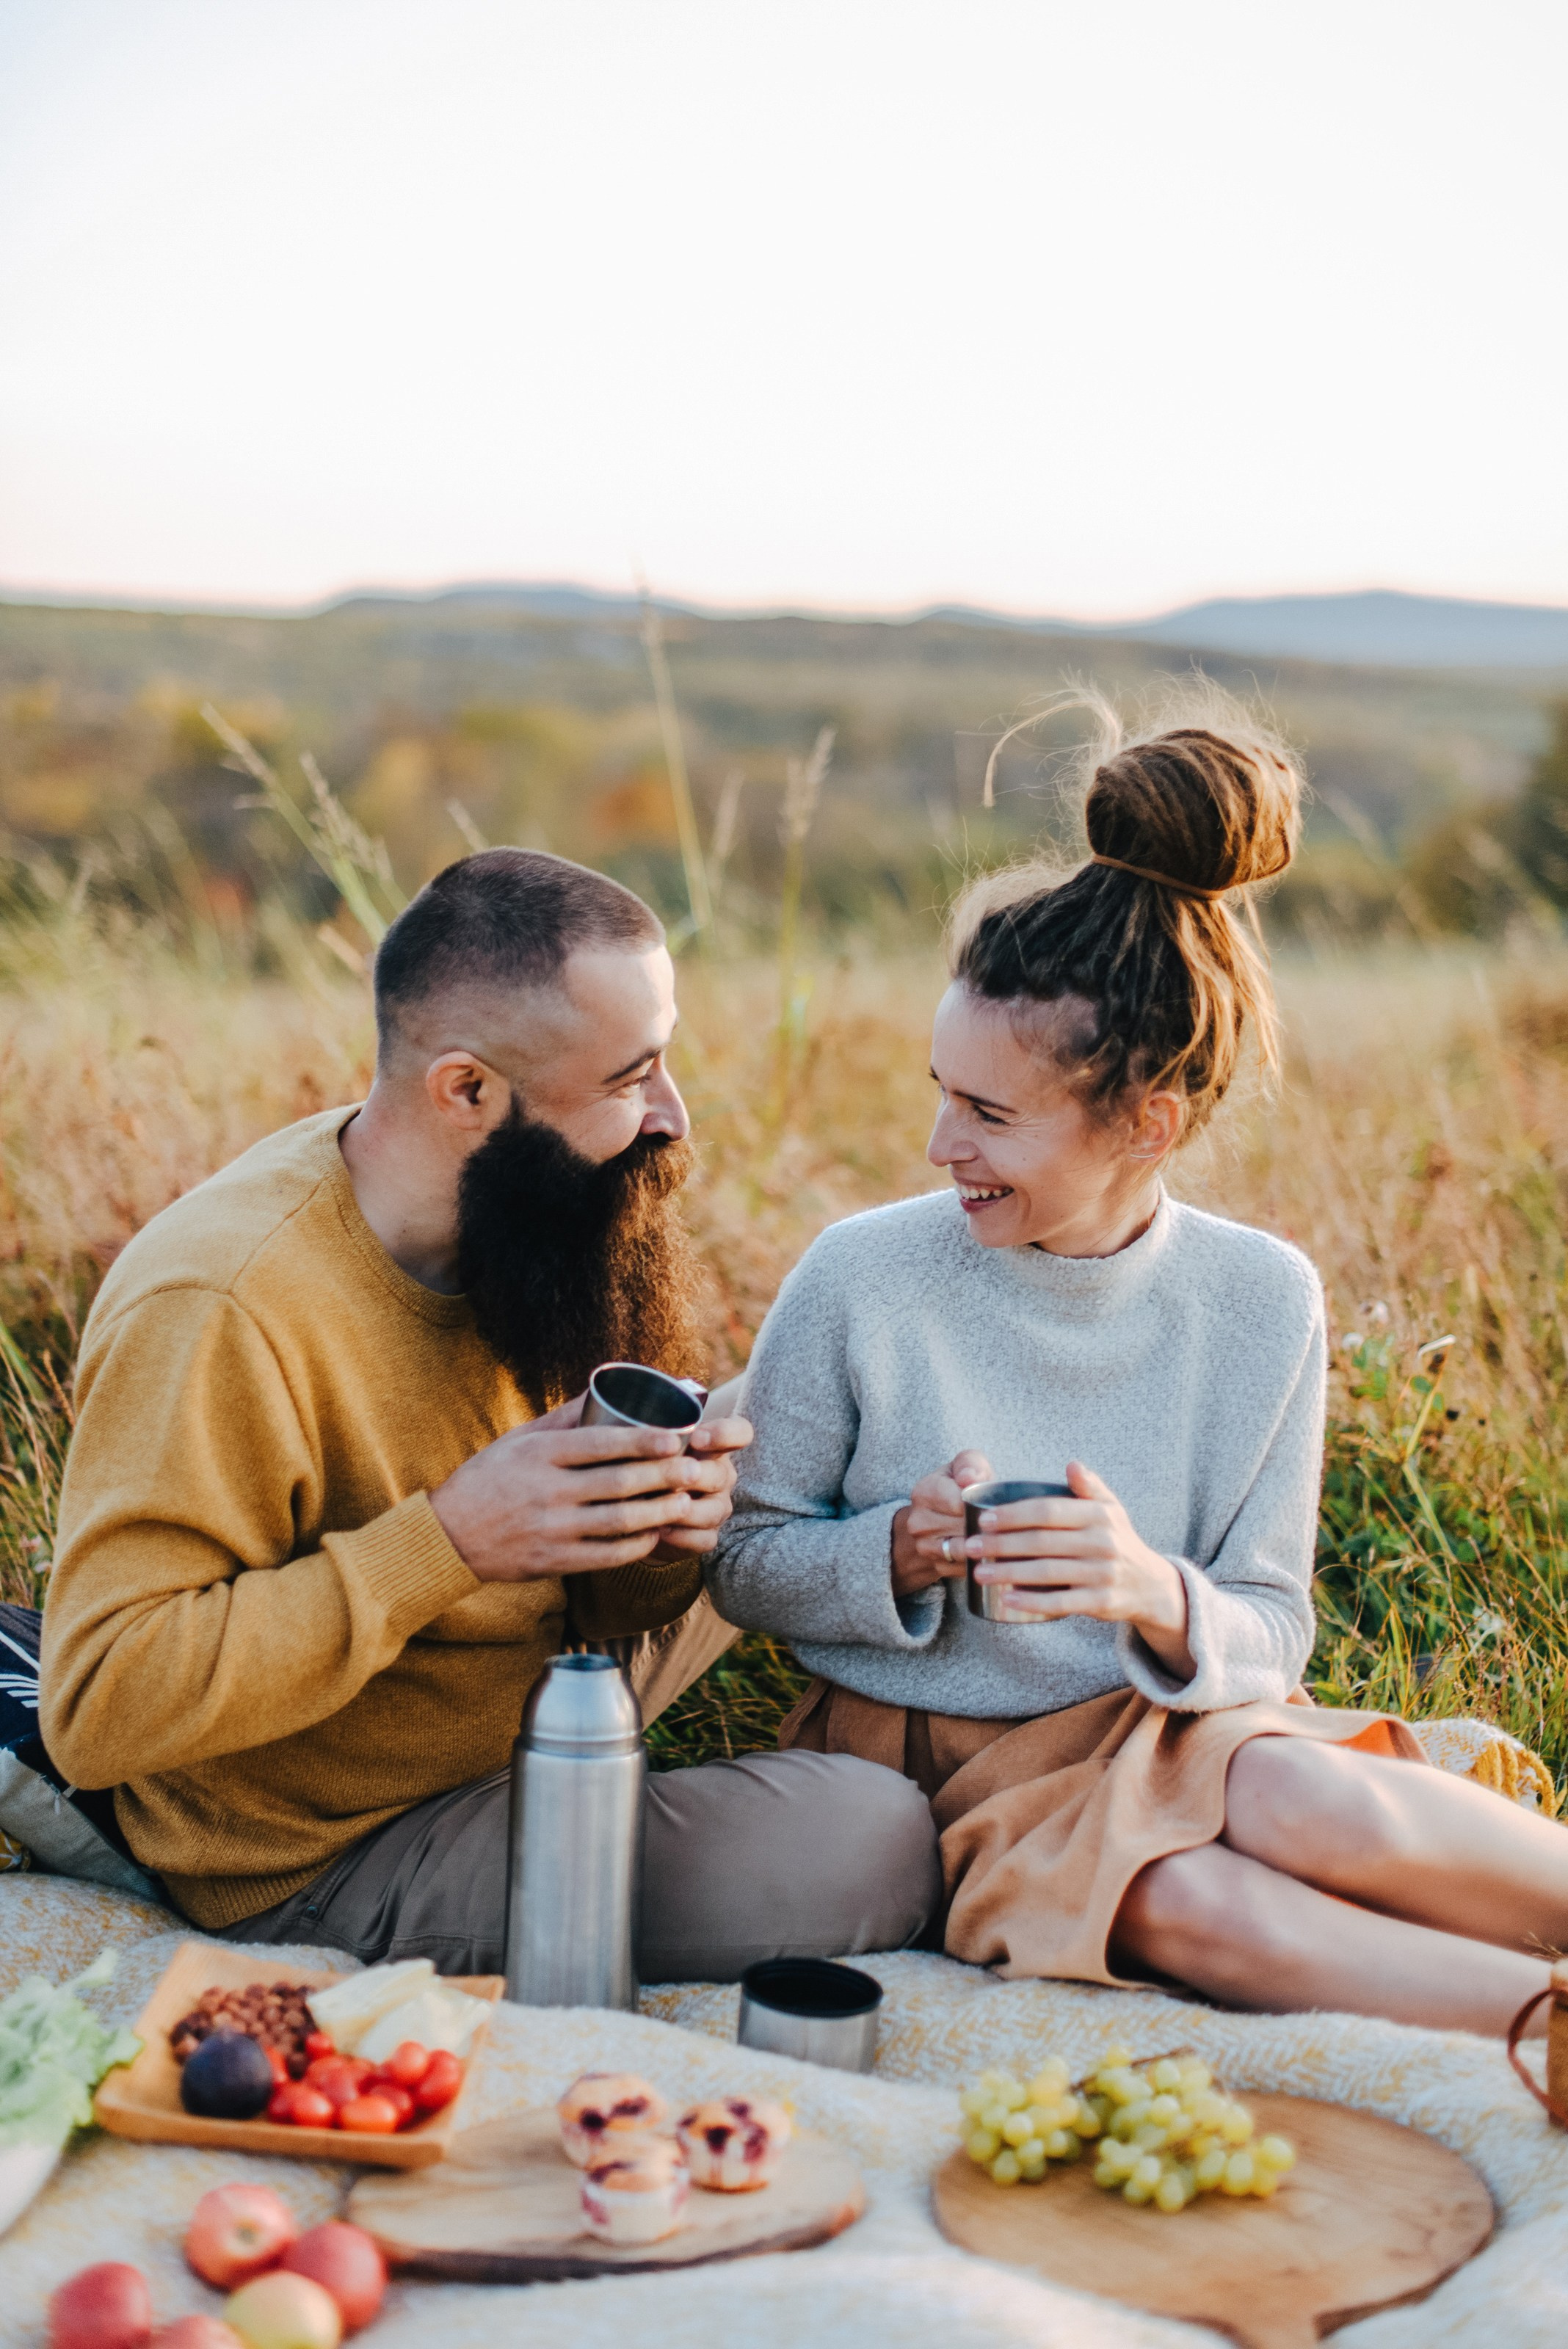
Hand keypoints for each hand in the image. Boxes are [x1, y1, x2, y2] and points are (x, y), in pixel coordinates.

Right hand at [431, 1415, 733, 1583]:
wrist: (447, 1537)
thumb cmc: (487, 1479)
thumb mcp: (517, 1440)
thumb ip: (562, 1419)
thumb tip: (606, 1389)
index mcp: (539, 1455)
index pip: (601, 1444)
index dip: (643, 1441)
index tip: (675, 1437)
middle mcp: (546, 1491)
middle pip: (619, 1483)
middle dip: (664, 1476)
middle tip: (693, 1470)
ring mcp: (551, 1529)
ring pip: (619, 1521)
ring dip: (659, 1512)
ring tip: (685, 1502)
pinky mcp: (553, 1561)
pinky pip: (606, 1555)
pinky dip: (636, 1545)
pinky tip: (655, 1534)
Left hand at [646, 1416, 753, 1559]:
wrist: (638, 1509)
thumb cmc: (642, 1465)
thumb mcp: (644, 1444)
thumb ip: (645, 1431)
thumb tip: (624, 1414)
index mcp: (711, 1446)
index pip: (739, 1432)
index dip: (726, 1434)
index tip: (698, 1438)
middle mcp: (720, 1475)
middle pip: (722, 1474)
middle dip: (698, 1476)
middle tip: (676, 1477)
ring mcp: (716, 1507)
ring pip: (714, 1510)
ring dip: (687, 1510)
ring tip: (661, 1509)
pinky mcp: (706, 1536)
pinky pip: (704, 1539)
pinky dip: (682, 1537)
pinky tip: (660, 1530)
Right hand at [891, 1450, 992, 1599]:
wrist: (936, 1517)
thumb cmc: (957, 1486)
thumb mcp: (964, 1466)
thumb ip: (969, 1464)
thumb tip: (969, 1479)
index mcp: (924, 1492)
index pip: (957, 1502)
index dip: (982, 1504)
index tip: (999, 1505)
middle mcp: (919, 1522)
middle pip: (963, 1528)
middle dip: (989, 1526)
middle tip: (1011, 1524)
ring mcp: (925, 1547)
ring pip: (965, 1552)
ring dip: (987, 1547)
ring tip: (1007, 1540)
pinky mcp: (937, 1566)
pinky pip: (966, 1569)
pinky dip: (984, 1563)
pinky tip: (998, 1555)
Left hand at [967, 1461, 1194, 1679]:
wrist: (1151, 1586)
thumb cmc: (1119, 1542)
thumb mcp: (1112, 1510)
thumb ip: (1090, 1487)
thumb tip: (1071, 1464)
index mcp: (1099, 1516)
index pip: (1048, 1511)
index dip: (1013, 1514)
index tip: (982, 1519)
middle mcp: (1103, 1543)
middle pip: (1042, 1542)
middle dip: (1000, 1544)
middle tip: (970, 1546)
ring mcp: (1103, 1574)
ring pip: (1047, 1573)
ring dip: (1008, 1573)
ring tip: (979, 1572)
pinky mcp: (1101, 1602)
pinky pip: (1061, 1602)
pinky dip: (1032, 1602)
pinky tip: (1007, 1599)